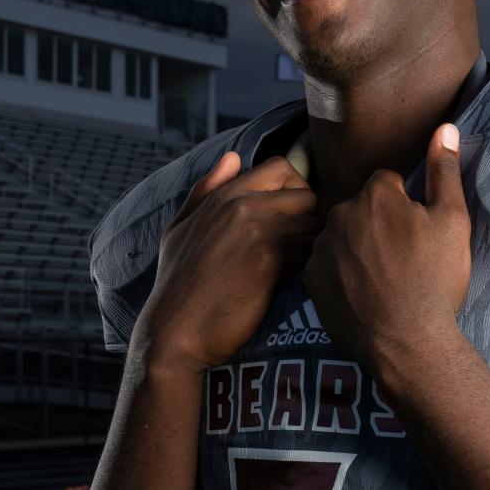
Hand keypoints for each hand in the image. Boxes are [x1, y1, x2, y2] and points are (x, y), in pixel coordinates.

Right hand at [133, 152, 321, 374]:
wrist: (175, 333)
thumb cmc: (177, 284)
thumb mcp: (180, 228)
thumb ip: (207, 189)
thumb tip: (232, 156)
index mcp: (223, 195)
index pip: (281, 167)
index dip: (295, 190)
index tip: (291, 217)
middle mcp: (242, 205)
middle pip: (307, 194)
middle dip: (310, 218)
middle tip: (301, 246)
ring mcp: (258, 231)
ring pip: (314, 222)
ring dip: (314, 244)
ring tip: (300, 266)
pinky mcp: (271, 261)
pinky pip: (311, 249)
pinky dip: (312, 264)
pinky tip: (298, 282)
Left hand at [301, 123, 470, 372]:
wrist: (408, 342)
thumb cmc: (435, 280)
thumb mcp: (453, 221)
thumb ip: (444, 171)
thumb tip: (445, 128)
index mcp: (374, 195)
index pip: (386, 184)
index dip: (405, 207)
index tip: (416, 235)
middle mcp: (339, 214)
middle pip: (361, 209)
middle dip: (377, 226)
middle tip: (402, 260)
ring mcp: (321, 248)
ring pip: (341, 237)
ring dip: (357, 250)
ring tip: (383, 280)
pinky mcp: (311, 280)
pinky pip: (325, 266)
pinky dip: (341, 276)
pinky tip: (362, 294)